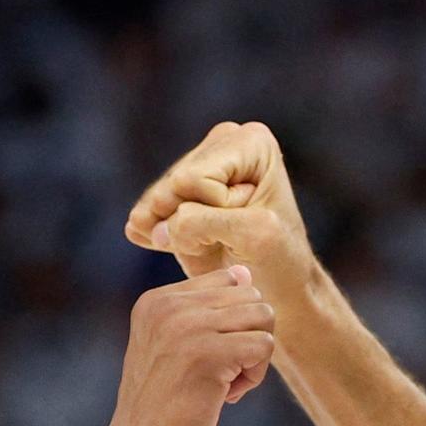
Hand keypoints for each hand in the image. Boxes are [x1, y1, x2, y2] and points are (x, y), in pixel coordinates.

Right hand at [102, 265, 277, 425]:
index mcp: (157, 300)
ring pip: (262, 316)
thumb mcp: (175, 346)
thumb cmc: (163, 403)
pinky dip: (255, 375)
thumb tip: (245, 272)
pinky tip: (227, 395)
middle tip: (223, 372)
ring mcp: (188, 327)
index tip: (210, 355)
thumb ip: (205, 310)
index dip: (232, 321)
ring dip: (254, 355)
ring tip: (226, 383)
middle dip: (247, 335)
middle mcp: (170, 306)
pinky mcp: (210, 353)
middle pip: (250, 296)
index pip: (226, 282)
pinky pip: (264, 344)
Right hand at [124, 120, 317, 293]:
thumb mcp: (251, 237)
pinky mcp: (178, 191)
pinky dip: (159, 238)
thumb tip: (150, 227)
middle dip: (191, 222)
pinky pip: (148, 215)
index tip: (247, 224)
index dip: (214, 211)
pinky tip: (184, 248)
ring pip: (158, 203)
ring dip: (178, 234)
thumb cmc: (277, 258)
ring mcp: (199, 163)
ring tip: (211, 244)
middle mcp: (223, 141)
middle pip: (172, 186)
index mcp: (250, 141)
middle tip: (226, 239)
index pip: (195, 178)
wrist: (277, 284)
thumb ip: (201, 224)